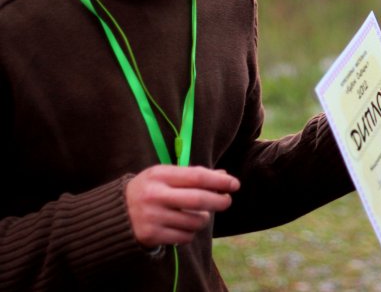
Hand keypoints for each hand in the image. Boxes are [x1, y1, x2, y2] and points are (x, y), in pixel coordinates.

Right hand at [125, 165, 239, 247]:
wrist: (114, 214)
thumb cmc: (148, 190)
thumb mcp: (165, 176)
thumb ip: (193, 175)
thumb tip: (225, 176)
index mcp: (160, 175)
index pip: (197, 176)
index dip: (219, 181)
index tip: (234, 184)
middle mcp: (155, 195)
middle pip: (199, 199)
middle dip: (219, 201)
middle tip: (227, 201)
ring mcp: (152, 217)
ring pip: (195, 221)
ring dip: (204, 218)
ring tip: (199, 214)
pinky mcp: (151, 235)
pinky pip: (185, 237)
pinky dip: (191, 232)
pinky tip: (184, 226)